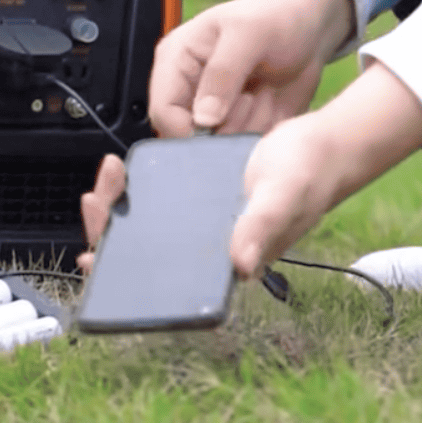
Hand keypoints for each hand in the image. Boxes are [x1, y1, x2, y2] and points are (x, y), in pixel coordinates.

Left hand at [78, 65, 421, 280]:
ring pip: (149, 224)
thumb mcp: (283, 195)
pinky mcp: (204, 200)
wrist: (326, 144)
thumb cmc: (311, 174)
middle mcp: (211, 246)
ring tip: (110, 174)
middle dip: (112, 229)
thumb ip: (262, 228)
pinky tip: (128, 171)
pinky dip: (140, 188)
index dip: (126, 273)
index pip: (166, 278)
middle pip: (147, 250)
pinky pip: (162, 200)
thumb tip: (240, 267)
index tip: (95, 256)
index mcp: (227, 259)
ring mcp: (205, 224)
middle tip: (97, 198)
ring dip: (122, 206)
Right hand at [149, 0, 353, 136]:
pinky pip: (241, 147)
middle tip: (251, 95)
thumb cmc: (276, 19)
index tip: (221, 122)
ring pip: (217, 144)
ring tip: (263, 93)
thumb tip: (203, 119)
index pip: (162, 110)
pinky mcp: (235, 124)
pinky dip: (259, 132)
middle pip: (186, 135)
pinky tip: (268, 104)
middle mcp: (188, 89)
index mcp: (176, 60)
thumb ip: (223, 72)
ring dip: (246, 125)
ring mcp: (212, 110)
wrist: (311, 31)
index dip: (186, 127)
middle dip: (224, 124)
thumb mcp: (249, 32)